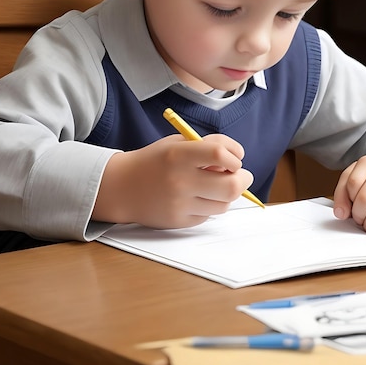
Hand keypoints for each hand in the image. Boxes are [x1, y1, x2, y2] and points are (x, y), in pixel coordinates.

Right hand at [93, 133, 253, 228]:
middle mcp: (180, 181)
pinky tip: (198, 197)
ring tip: (217, 185)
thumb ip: (208, 147)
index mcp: (179, 155)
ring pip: (224, 204)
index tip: (236, 157)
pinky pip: (208, 215)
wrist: (121, 187)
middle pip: (231, 186)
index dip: (235, 155)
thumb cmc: (156, 161)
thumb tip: (237, 160)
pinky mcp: (179, 221)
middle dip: (244, 179)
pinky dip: (210, 205)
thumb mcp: (178, 143)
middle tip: (242, 175)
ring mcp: (179, 204)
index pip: (219, 154)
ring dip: (227, 194)